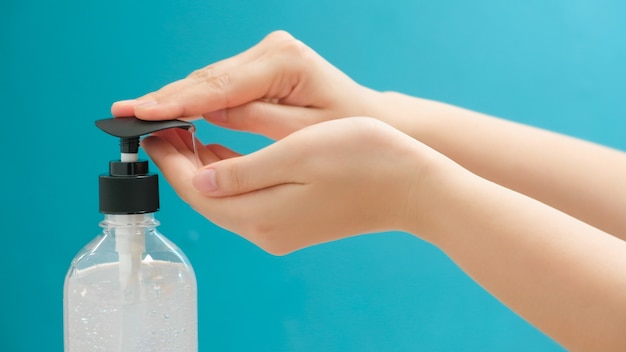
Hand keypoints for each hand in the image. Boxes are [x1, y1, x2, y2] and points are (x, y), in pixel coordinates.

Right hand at [112, 31, 386, 139]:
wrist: (365, 119)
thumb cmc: (343, 130)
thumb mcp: (300, 134)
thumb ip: (252, 120)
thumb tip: (208, 114)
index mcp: (284, 62)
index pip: (220, 86)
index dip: (178, 102)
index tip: (142, 113)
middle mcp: (272, 51)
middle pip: (209, 78)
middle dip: (168, 97)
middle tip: (125, 111)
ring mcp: (266, 55)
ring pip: (211, 80)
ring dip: (178, 98)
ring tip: (139, 113)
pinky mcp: (263, 67)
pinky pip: (223, 84)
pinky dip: (198, 99)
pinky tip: (172, 111)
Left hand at [142, 117, 432, 253]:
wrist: (413, 187)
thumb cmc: (363, 161)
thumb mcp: (296, 154)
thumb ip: (242, 171)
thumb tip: (198, 181)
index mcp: (262, 216)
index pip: (196, 190)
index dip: (170, 160)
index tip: (153, 131)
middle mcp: (266, 232)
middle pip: (206, 199)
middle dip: (181, 164)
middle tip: (168, 127)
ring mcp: (281, 232)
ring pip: (225, 200)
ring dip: (204, 169)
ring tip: (190, 134)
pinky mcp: (295, 225)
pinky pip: (247, 202)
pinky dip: (230, 178)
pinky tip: (226, 154)